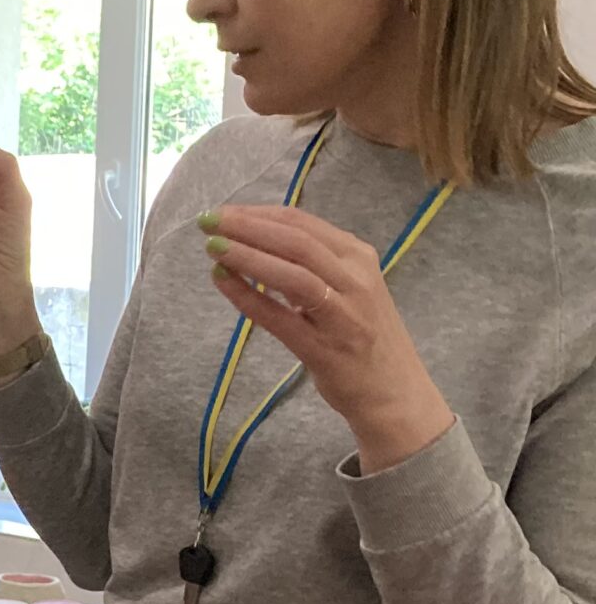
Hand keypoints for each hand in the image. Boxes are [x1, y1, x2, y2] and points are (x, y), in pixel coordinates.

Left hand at [201, 204, 456, 472]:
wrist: (395, 392)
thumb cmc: (362, 334)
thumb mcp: (347, 286)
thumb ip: (312, 262)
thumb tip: (256, 236)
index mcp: (360, 258)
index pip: (303, 224)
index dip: (258, 214)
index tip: (223, 212)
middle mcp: (356, 281)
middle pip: (297, 242)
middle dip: (248, 227)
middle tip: (208, 221)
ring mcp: (343, 316)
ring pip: (292, 275)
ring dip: (247, 256)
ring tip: (211, 246)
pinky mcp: (325, 350)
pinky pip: (280, 318)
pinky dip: (248, 297)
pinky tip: (221, 281)